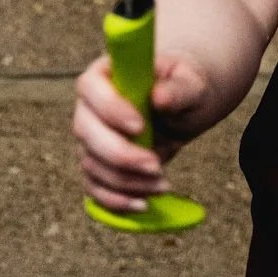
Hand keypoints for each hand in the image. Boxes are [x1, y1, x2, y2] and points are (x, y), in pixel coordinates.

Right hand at [72, 52, 211, 214]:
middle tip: (155, 164)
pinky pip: (94, 188)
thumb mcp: (191, 83)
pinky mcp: (97, 165)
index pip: (91, 87)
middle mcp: (90, 106)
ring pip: (92, 165)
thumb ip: (179, 88)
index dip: (110, 109)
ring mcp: (90, 138)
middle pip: (86, 132)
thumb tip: (159, 97)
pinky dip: (117, 200)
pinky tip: (143, 203)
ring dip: (125, 181)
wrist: (185, 106)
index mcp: (107, 73)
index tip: (140, 125)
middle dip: (120, 154)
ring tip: (162, 183)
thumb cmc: (185, 86)